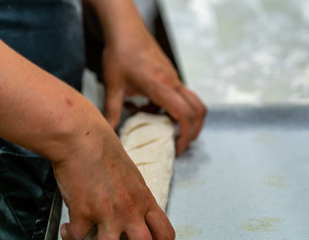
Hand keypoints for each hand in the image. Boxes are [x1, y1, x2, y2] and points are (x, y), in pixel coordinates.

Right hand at [53, 127, 174, 239]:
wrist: (83, 138)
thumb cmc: (105, 150)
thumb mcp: (131, 175)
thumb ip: (136, 197)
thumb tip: (135, 214)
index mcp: (144, 199)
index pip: (165, 232)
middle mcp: (130, 209)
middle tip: (119, 239)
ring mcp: (108, 214)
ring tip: (92, 236)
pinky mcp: (83, 214)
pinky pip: (77, 239)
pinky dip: (70, 235)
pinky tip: (69, 227)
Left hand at [102, 27, 206, 154]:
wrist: (127, 30)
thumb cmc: (120, 54)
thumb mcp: (113, 85)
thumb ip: (111, 110)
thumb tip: (109, 131)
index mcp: (160, 86)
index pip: (183, 113)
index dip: (185, 134)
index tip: (178, 148)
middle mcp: (173, 82)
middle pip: (198, 110)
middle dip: (194, 131)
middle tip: (180, 145)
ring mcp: (175, 78)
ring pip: (195, 102)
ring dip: (190, 120)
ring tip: (173, 131)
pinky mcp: (172, 76)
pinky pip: (183, 96)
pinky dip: (178, 109)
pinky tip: (158, 112)